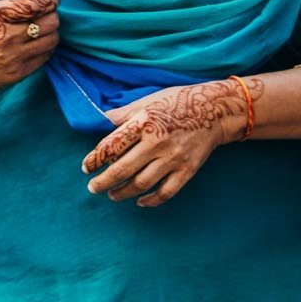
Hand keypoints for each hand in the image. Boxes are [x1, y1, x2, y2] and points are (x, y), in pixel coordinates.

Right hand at [0, 0, 59, 107]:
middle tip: (50, 10)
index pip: (34, 4)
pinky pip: (45, 57)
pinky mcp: (18, 73)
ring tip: (48, 24)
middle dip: (53, 13)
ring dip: (53, 30)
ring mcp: (15, 57)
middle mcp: (8, 37)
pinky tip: (41, 42)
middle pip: (49, 22)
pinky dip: (47, 47)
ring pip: (51, 40)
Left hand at [81, 81, 243, 207]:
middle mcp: (157, 142)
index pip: (111, 145)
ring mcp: (173, 158)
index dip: (95, 159)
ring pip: (141, 184)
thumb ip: (124, 113)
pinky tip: (140, 201)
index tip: (86, 168)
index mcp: (144, 122)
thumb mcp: (149, 100)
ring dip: (123, 193)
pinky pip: (166, 192)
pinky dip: (151, 200)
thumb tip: (100, 119)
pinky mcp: (187, 170)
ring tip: (112, 195)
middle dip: (103, 182)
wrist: (214, 110)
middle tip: (93, 188)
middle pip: (122, 169)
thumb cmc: (178, 102)